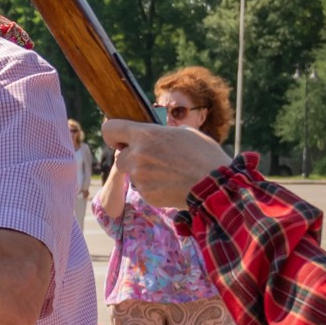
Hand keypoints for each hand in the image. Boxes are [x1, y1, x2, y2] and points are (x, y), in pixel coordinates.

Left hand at [101, 120, 228, 208]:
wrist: (215, 186)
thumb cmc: (204, 156)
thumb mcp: (184, 133)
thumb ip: (162, 133)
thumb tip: (155, 135)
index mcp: (146, 135)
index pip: (110, 129)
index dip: (112, 134)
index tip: (117, 139)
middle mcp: (138, 155)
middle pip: (120, 157)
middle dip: (132, 159)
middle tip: (153, 160)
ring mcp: (141, 177)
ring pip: (133, 174)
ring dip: (144, 174)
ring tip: (168, 173)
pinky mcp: (146, 195)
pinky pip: (144, 189)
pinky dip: (153, 188)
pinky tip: (171, 185)